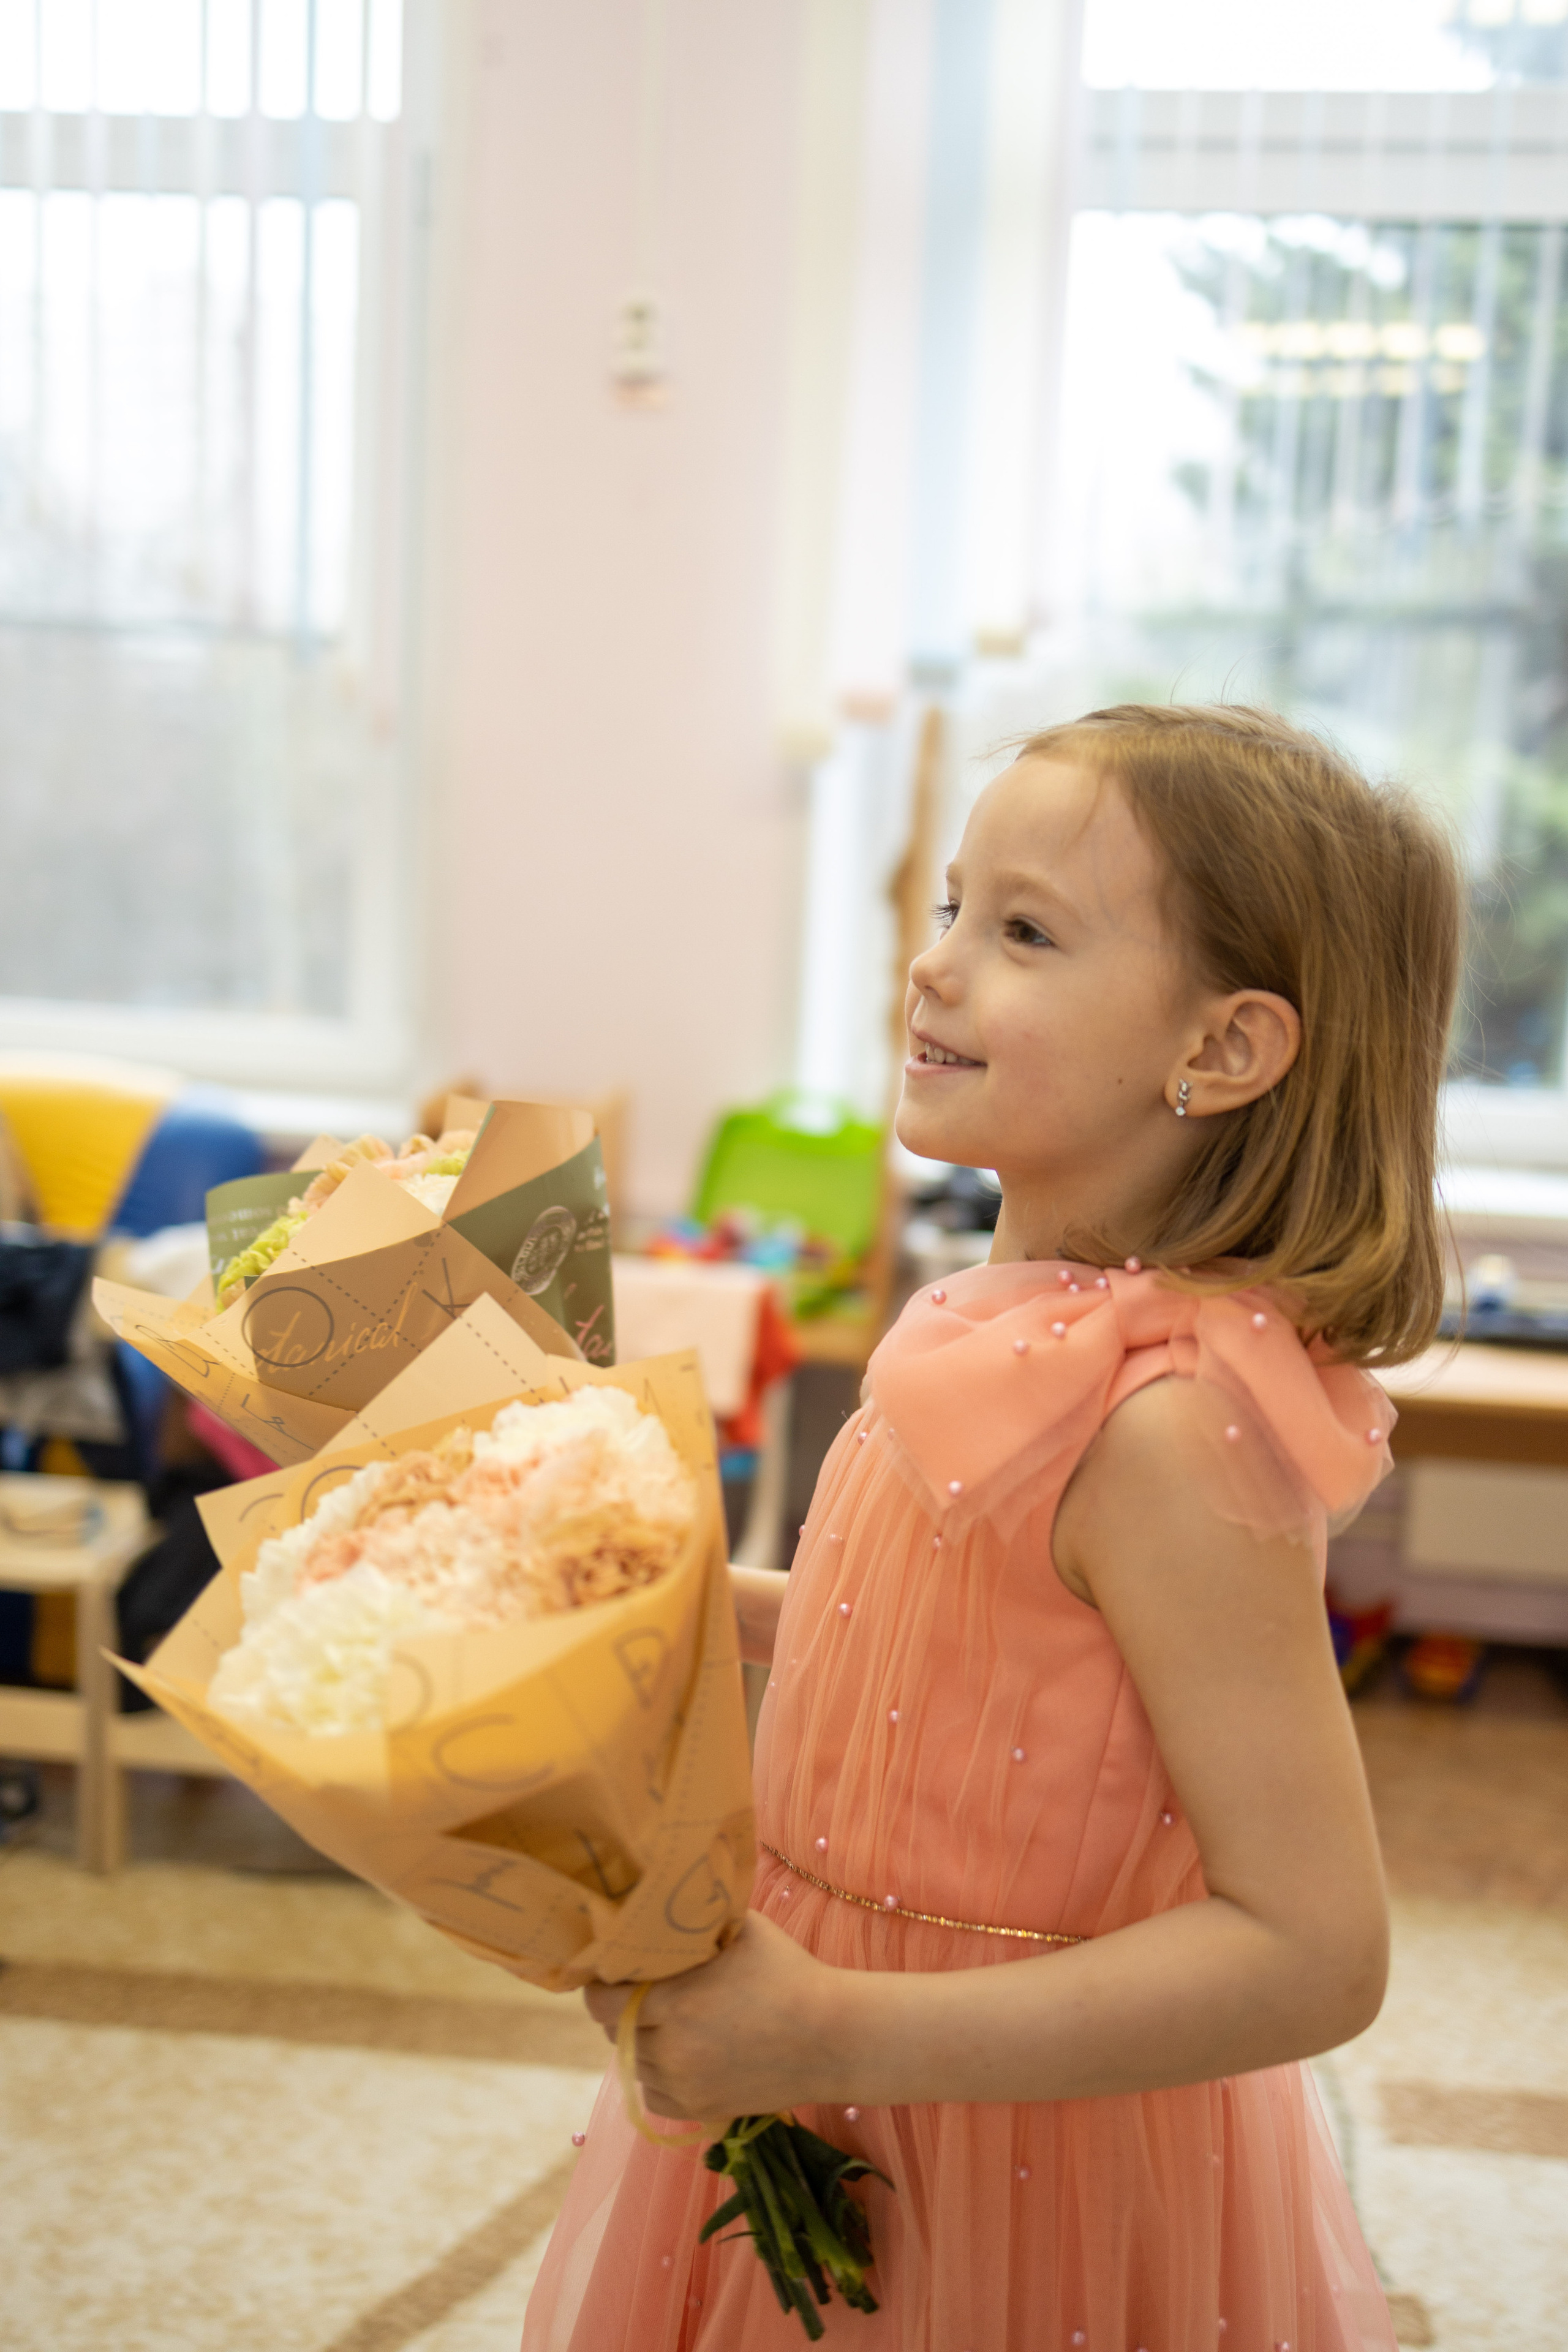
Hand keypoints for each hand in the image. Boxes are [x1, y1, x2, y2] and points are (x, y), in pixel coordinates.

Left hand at [583, 1911, 852, 2121]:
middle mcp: (671, 2050)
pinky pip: (653, 2094)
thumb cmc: (788, 1972)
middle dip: (623, 2011)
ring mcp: (684, 2086)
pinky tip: (683, 2053)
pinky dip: (659, 2076)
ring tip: (670, 2021)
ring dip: (642, 2043)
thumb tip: (656, 1903)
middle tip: (646, 1992)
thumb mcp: (742, 1928)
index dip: (602, 1986)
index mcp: (674, 2001)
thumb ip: (695, 1919)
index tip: (616, 1972)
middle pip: (614, 2032)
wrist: (834, 2038)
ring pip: (633, 2064)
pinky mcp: (700, 2111)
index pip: (600, 2003)